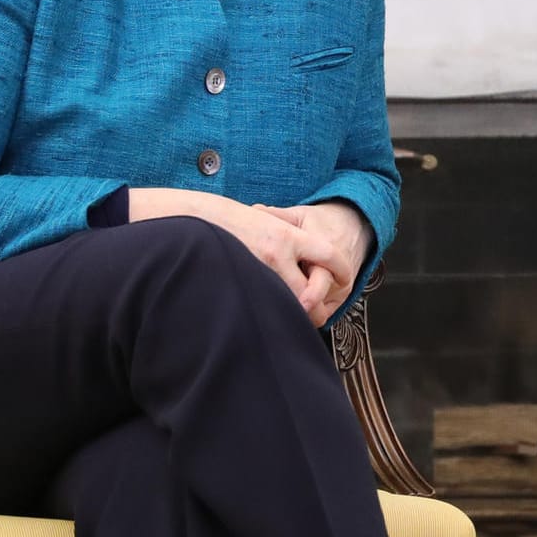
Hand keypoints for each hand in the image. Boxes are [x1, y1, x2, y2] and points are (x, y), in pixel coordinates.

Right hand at [128, 189, 359, 326]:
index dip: (343, 271)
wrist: (189, 216)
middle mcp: (275, 255)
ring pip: (289, 305)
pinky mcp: (239, 285)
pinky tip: (268, 317)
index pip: (329, 254)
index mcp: (285, 235)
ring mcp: (256, 272)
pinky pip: (263, 306)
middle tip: (323, 312)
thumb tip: (312, 252)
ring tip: (296, 319)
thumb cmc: (226, 218)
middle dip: (320, 306)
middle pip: (313, 292)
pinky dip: (270, 315)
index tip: (346, 279)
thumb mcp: (263, 218)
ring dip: (295, 315)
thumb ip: (287, 235)